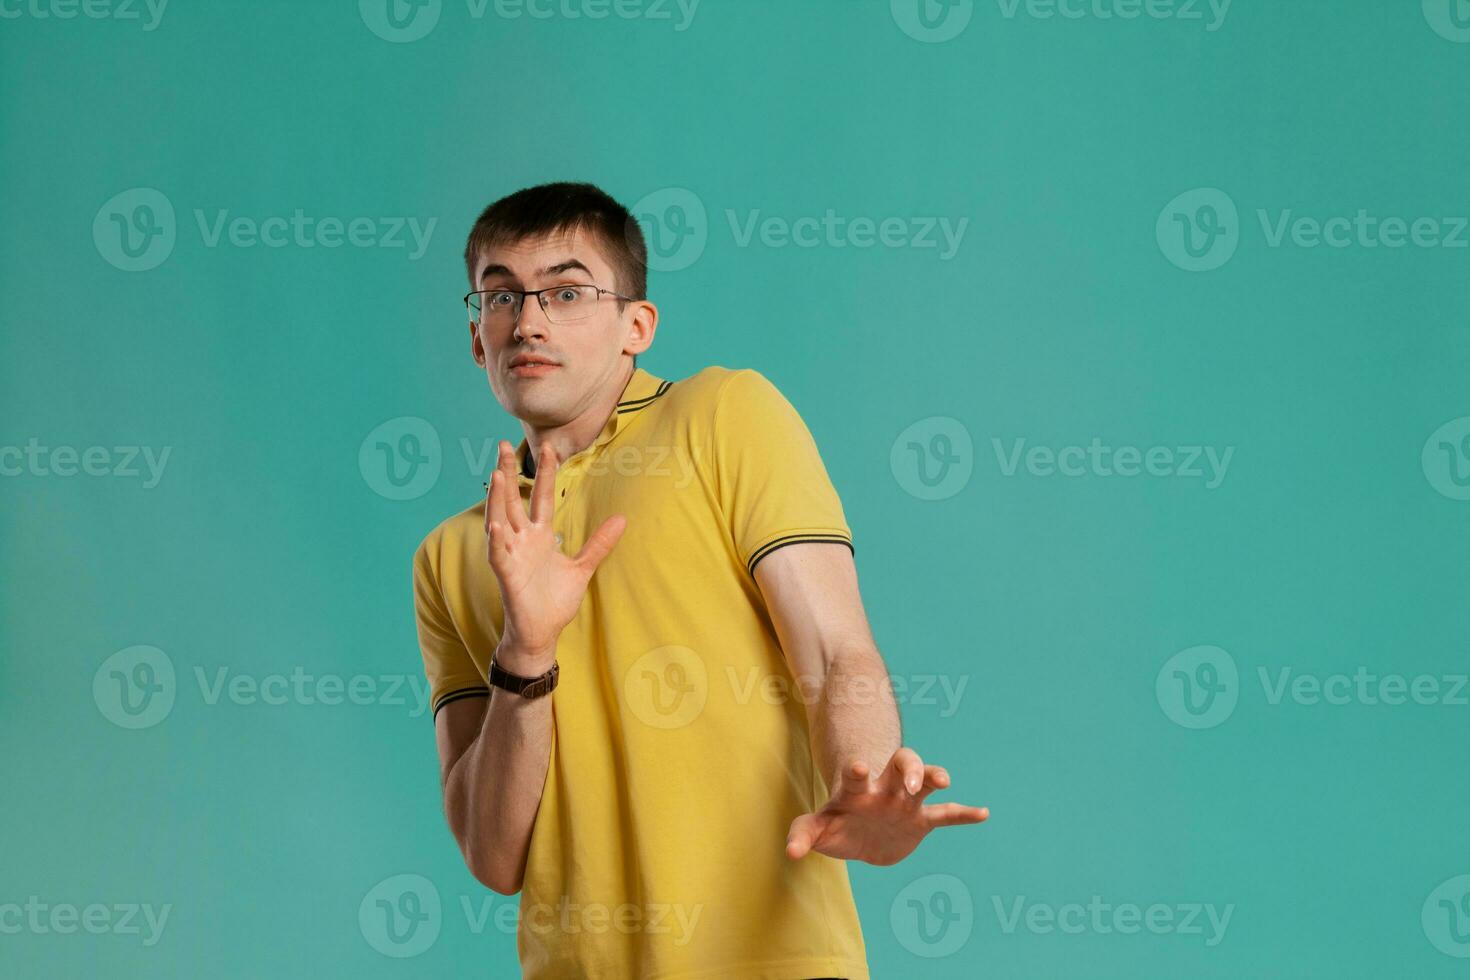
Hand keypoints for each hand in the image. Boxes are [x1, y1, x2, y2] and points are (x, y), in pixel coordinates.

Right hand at [484, 440, 625, 671]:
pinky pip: (499, 554)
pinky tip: (496, 525)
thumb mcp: (582, 568)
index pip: (543, 497)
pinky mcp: (506, 575)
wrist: (542, 632)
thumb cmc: (555, 601)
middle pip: (513, 500)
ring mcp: (512, 555)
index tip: (548, 447)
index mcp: (540, 535)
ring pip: (500, 520)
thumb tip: (622, 520)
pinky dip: (497, 540)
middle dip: (509, 473)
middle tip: (502, 444)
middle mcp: (522, 540)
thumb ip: (598, 543)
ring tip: (497, 474)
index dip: (545, 473)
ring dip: (498, 499)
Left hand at [785, 747, 987, 865]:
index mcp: (858, 789)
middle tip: (914, 780)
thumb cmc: (837, 824)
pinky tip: (983, 813)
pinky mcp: (922, 821)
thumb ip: (803, 834)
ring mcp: (906, 802)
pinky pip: (946, 814)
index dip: (859, 769)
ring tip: (945, 782)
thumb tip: (792, 853)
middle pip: (902, 763)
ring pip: (926, 780)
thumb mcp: (819, 828)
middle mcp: (886, 789)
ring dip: (935, 777)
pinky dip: (964, 813)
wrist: (859, 835)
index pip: (859, 773)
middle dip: (910, 767)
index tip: (860, 766)